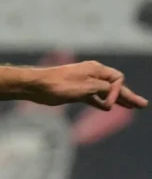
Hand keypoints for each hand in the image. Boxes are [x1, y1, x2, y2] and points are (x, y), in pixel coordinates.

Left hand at [32, 61, 146, 109]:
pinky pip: (93, 98)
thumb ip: (103, 89)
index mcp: (95, 69)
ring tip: (132, 107)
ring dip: (117, 100)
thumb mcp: (86, 87)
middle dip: (128, 96)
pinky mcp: (76, 92)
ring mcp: (84, 84)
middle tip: (143, 105)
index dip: (118, 92)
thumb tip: (113, 91)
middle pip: (115, 86)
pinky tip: (107, 108)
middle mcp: (92, 75)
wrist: (36, 86)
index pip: (117, 79)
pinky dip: (101, 103)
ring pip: (105, 93)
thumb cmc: (59, 84)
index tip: (109, 103)